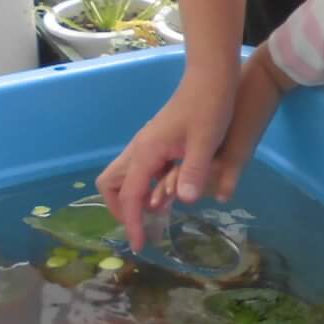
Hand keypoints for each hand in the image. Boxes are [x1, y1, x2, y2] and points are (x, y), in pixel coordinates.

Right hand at [98, 66, 237, 248]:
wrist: (211, 77)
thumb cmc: (210, 106)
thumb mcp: (206, 140)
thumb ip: (194, 170)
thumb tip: (183, 200)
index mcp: (147, 151)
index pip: (130, 196)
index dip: (132, 223)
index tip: (139, 246)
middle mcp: (139, 149)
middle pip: (112, 185)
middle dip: (121, 210)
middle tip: (142, 229)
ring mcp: (146, 145)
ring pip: (123, 177)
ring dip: (132, 199)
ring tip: (155, 217)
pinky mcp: (156, 142)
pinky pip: (140, 171)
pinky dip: (145, 188)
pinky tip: (167, 194)